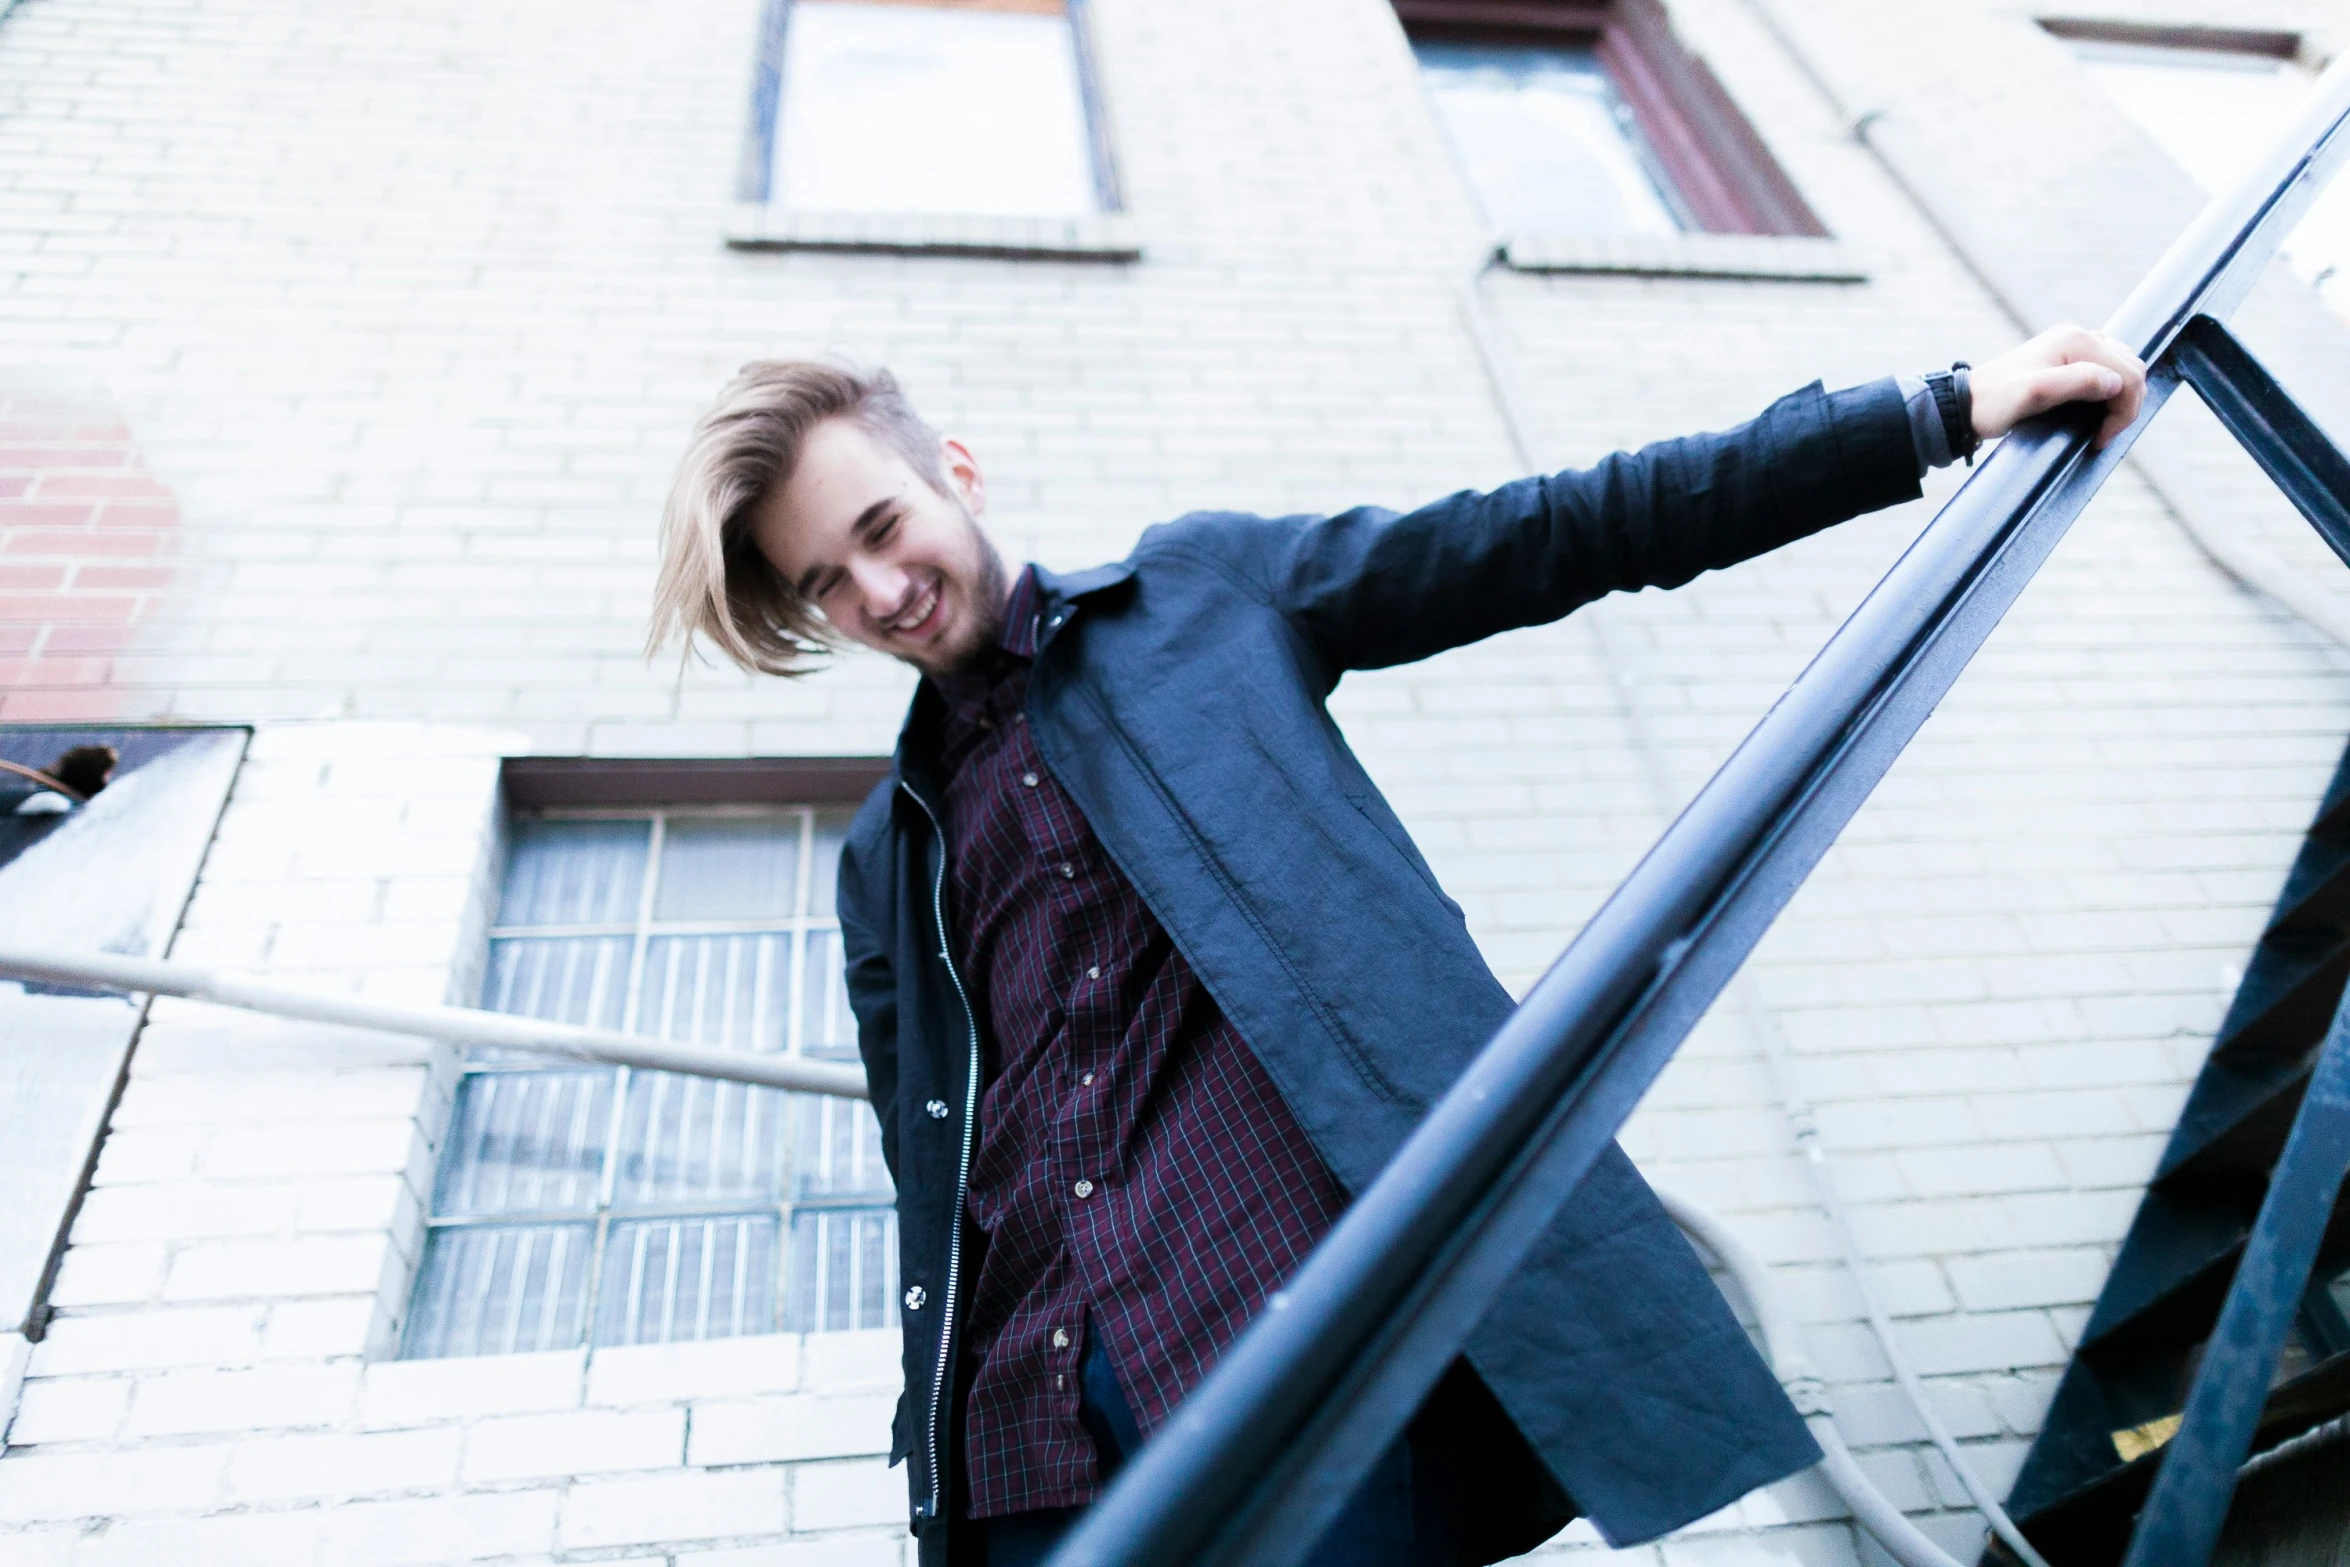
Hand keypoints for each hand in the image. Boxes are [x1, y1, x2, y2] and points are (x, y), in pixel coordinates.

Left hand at [1969, 323, 2147, 448]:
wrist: (1966, 404)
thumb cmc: (1994, 403)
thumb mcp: (2034, 394)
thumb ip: (2078, 382)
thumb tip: (2115, 382)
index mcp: (2076, 340)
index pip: (2128, 372)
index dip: (2124, 409)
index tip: (2101, 438)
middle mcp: (2078, 336)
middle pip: (2131, 367)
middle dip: (2126, 404)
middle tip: (2104, 434)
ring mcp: (2074, 345)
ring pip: (2123, 367)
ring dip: (2121, 397)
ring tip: (2102, 425)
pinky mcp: (2068, 358)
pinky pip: (2106, 370)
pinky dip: (2110, 391)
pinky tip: (2097, 410)